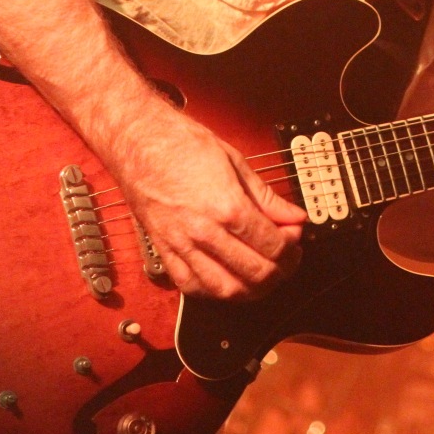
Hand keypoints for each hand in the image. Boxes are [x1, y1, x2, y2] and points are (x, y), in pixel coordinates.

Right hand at [105, 99, 305, 299]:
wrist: (137, 142)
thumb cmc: (182, 144)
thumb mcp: (235, 161)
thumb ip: (266, 197)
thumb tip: (294, 216)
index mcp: (227, 206)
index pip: (272, 245)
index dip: (292, 245)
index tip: (296, 235)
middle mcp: (204, 232)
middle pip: (254, 272)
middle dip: (280, 270)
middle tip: (288, 257)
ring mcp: (181, 246)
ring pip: (225, 289)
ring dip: (253, 289)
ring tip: (265, 273)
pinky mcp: (164, 251)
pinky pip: (192, 287)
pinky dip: (216, 291)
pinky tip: (229, 279)